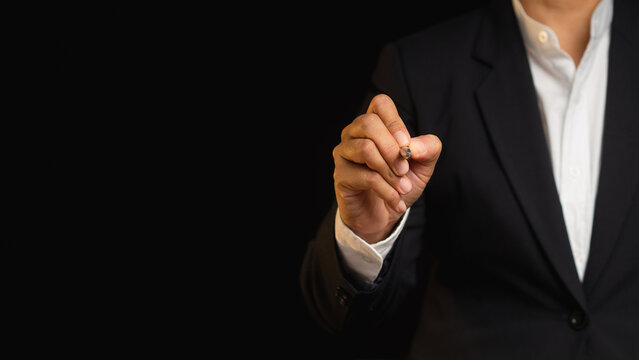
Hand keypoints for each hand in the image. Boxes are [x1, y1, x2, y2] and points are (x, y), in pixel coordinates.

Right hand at [332, 94, 441, 242]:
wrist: (384, 215)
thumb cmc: (400, 183)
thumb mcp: (423, 166)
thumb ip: (428, 149)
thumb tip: (413, 146)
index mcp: (374, 125)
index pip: (380, 104)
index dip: (395, 122)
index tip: (406, 146)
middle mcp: (354, 134)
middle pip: (369, 123)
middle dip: (392, 148)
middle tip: (405, 170)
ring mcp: (344, 153)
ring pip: (365, 148)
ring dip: (390, 171)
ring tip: (403, 187)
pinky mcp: (340, 175)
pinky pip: (365, 176)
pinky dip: (387, 191)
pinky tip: (396, 201)